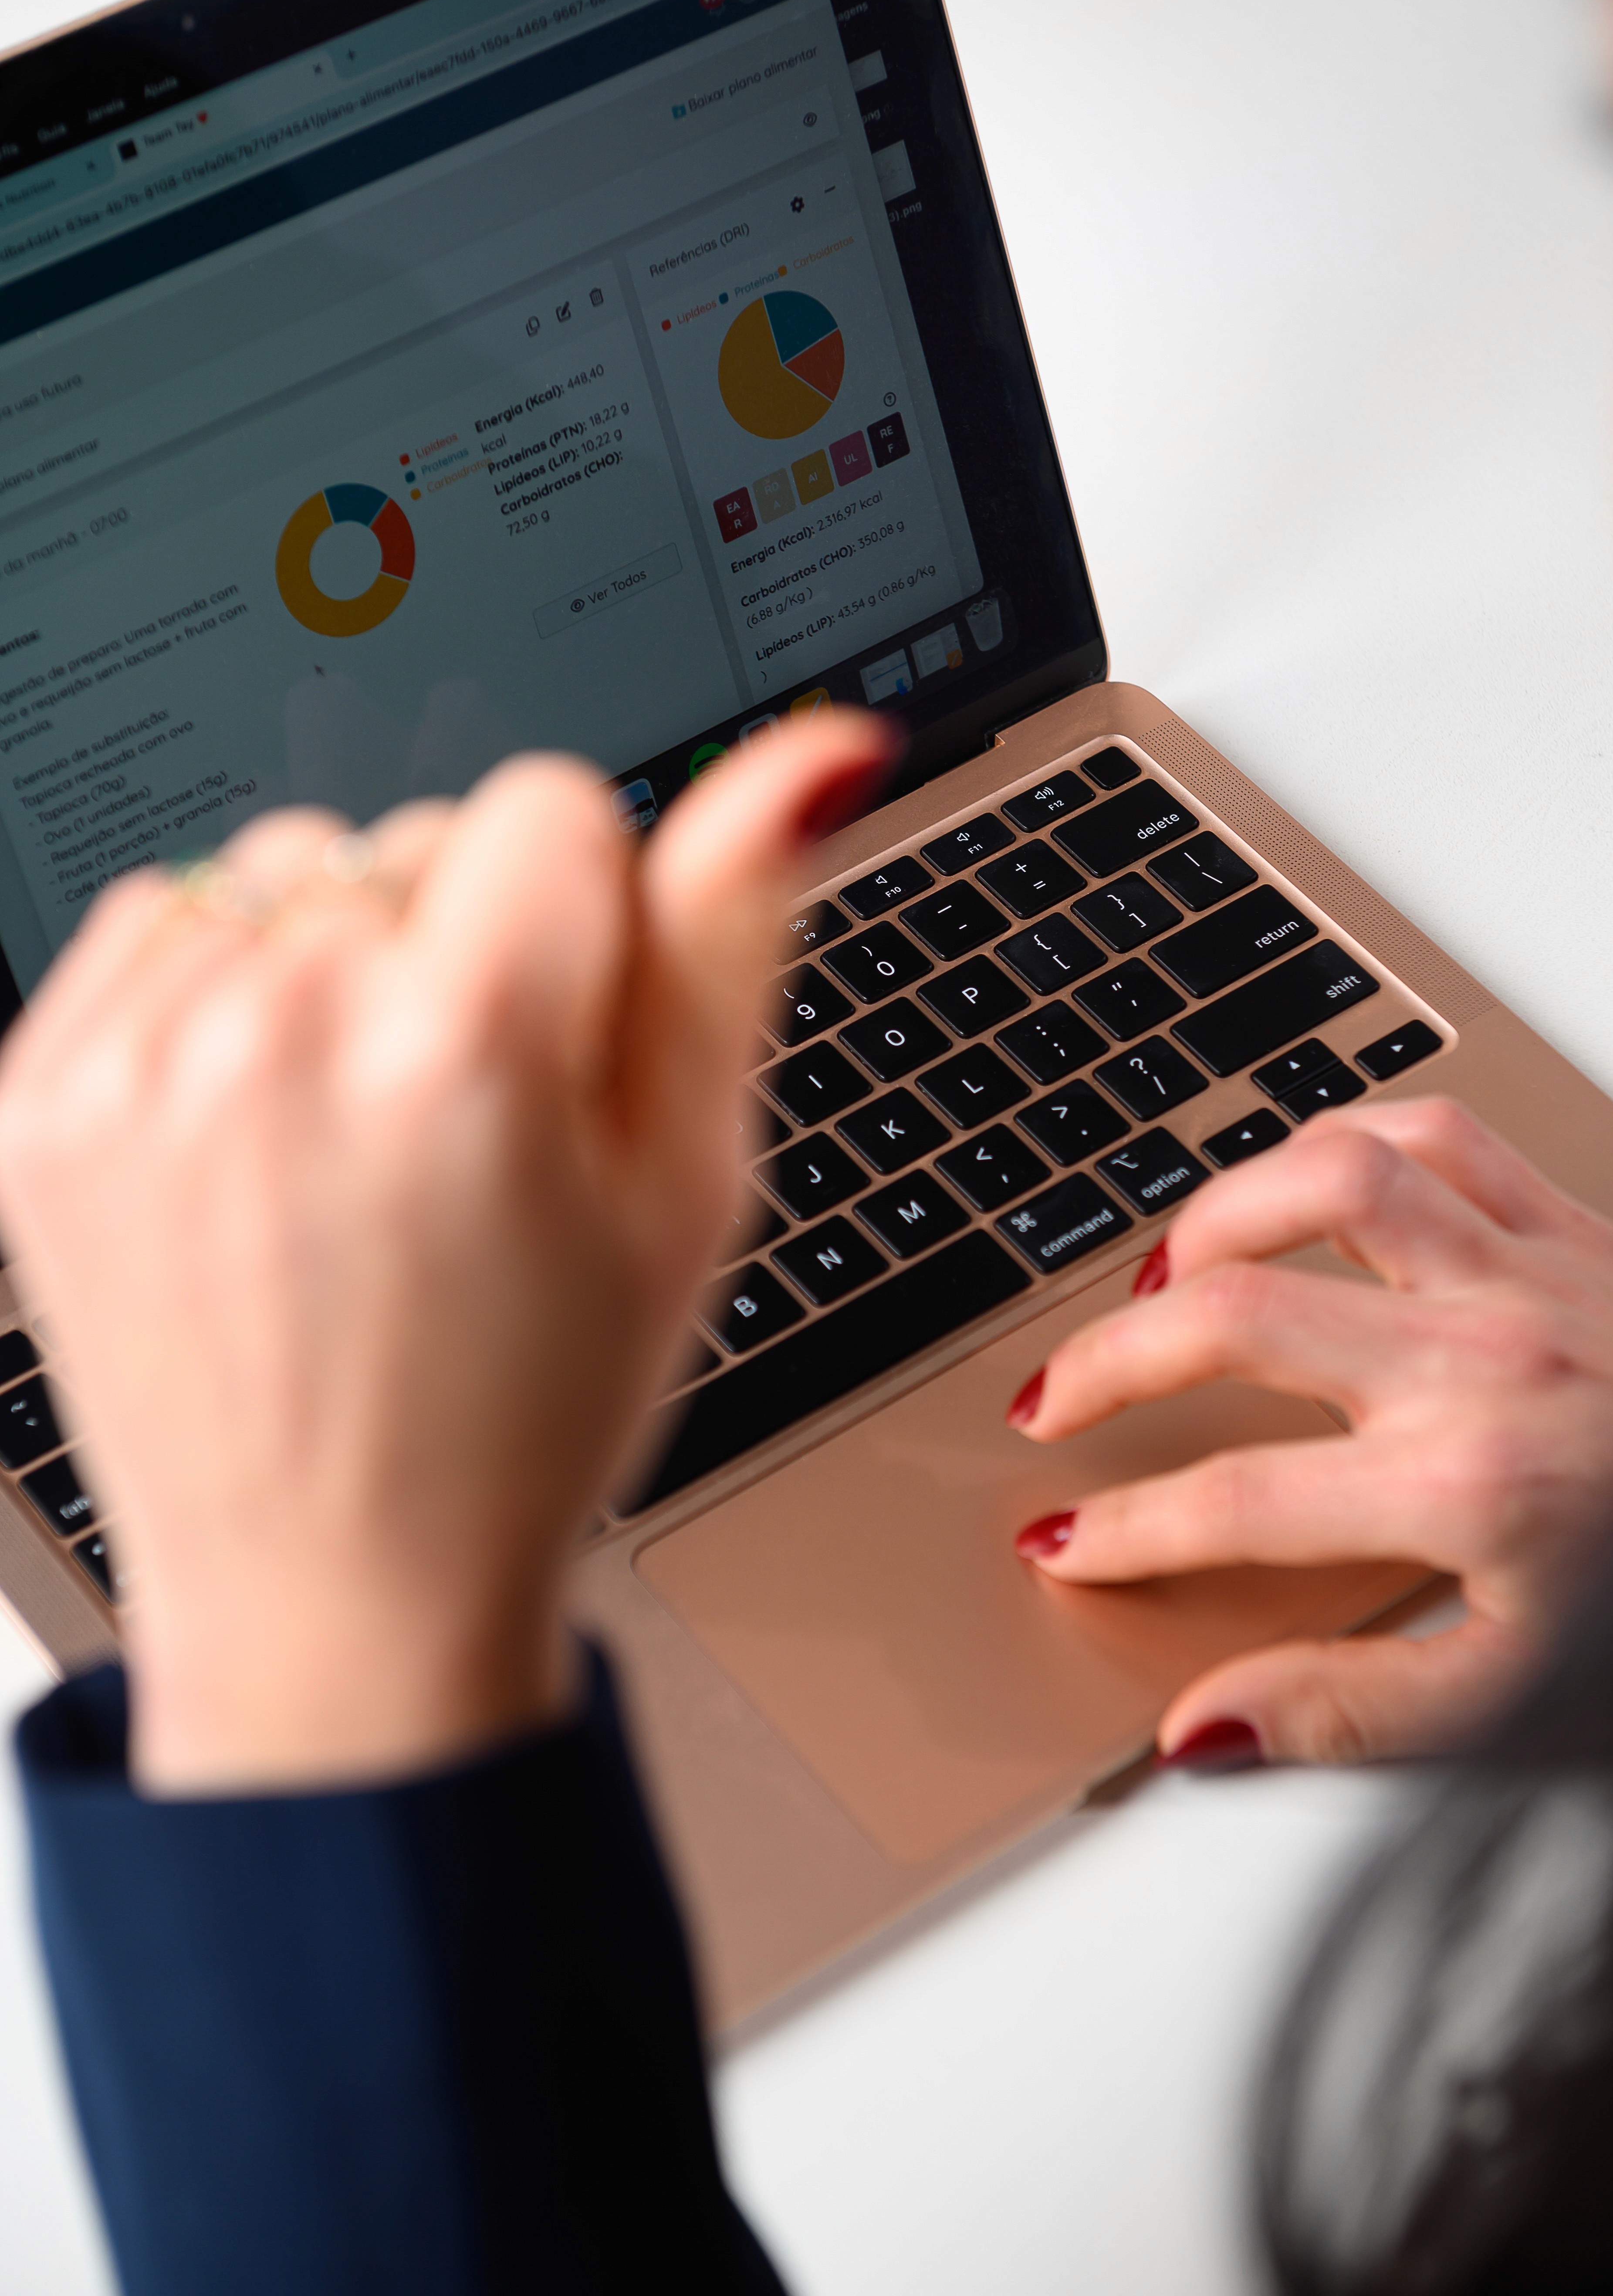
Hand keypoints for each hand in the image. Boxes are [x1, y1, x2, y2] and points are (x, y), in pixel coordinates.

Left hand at [0, 715, 895, 1794]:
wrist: (336, 1588)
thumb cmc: (532, 1399)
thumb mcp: (686, 1180)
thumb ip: (730, 933)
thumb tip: (809, 752)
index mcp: (468, 1046)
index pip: (550, 801)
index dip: (586, 920)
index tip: (564, 1047)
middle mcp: (288, 1030)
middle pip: (416, 835)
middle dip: (462, 944)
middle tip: (462, 1128)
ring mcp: (143, 1067)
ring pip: (285, 870)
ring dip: (333, 960)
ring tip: (354, 1131)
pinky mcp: (42, 1102)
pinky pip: (155, 922)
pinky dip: (217, 997)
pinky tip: (259, 1132)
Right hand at [1008, 1098, 1612, 1763]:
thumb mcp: (1520, 1695)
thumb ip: (1348, 1709)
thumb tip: (1208, 1728)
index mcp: (1463, 1488)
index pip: (1231, 1500)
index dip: (1124, 1526)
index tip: (1066, 1539)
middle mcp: (1480, 1362)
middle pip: (1234, 1320)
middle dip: (1109, 1363)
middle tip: (1058, 1401)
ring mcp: (1523, 1276)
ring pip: (1325, 1183)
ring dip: (1215, 1217)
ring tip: (1164, 1274)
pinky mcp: (1568, 1227)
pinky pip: (1437, 1136)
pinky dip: (1346, 1140)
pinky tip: (1299, 1184)